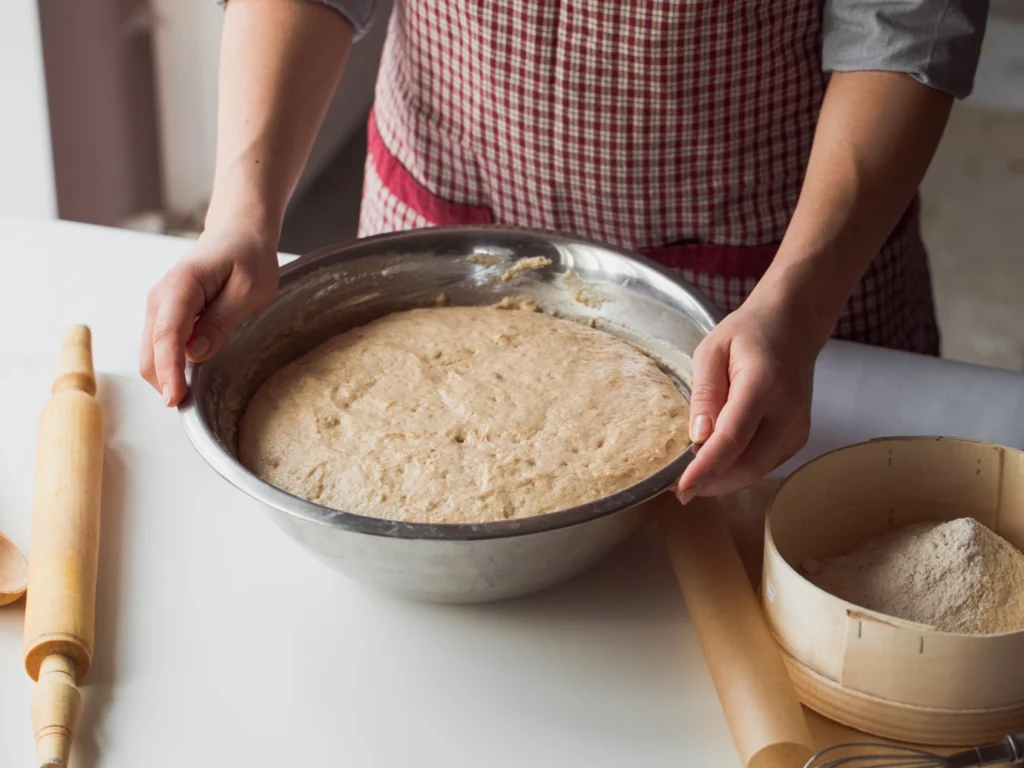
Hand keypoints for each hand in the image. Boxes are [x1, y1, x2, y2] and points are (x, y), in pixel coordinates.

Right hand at [140, 224, 278, 406]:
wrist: (237, 233)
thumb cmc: (248, 257)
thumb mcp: (249, 289)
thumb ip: (221, 321)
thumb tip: (196, 354)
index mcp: (181, 286)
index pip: (167, 336)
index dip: (169, 371)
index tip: (175, 399)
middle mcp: (160, 298)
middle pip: (149, 352)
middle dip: (165, 382)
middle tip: (194, 406)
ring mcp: (158, 308)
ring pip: (150, 354)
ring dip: (167, 376)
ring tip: (195, 393)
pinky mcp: (164, 316)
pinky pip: (160, 348)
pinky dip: (170, 366)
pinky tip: (191, 376)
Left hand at [676, 290, 819, 502]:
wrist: (793, 326)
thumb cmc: (748, 333)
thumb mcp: (711, 350)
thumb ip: (704, 392)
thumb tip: (697, 437)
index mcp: (763, 385)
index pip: (732, 438)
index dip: (705, 468)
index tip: (680, 487)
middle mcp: (787, 412)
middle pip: (748, 465)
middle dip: (711, 483)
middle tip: (678, 488)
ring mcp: (797, 427)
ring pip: (757, 471)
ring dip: (723, 481)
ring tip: (692, 477)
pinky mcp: (798, 437)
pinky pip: (765, 464)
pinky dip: (739, 470)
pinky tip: (717, 464)